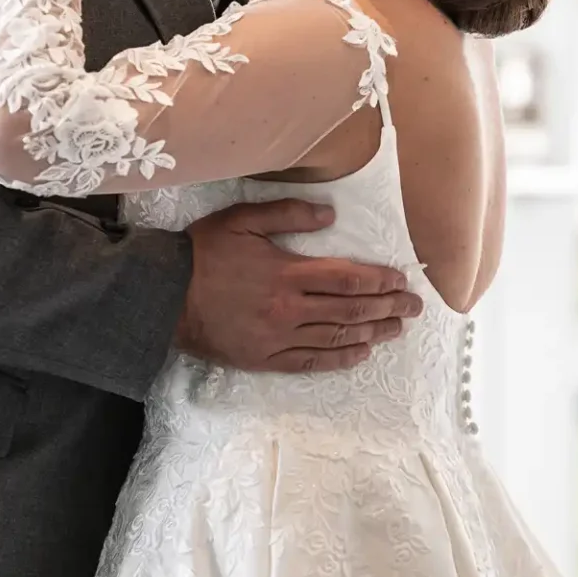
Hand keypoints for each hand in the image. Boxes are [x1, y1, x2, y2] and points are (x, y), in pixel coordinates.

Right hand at [178, 199, 423, 372]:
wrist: (163, 295)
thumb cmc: (203, 252)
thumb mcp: (243, 219)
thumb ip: (289, 214)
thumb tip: (331, 215)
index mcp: (288, 273)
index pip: (348, 277)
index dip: (380, 280)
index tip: (403, 281)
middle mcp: (290, 309)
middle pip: (351, 309)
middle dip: (388, 308)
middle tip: (414, 308)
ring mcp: (279, 337)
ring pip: (337, 337)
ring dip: (373, 333)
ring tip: (397, 329)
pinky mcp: (265, 358)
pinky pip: (311, 362)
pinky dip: (340, 359)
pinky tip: (361, 354)